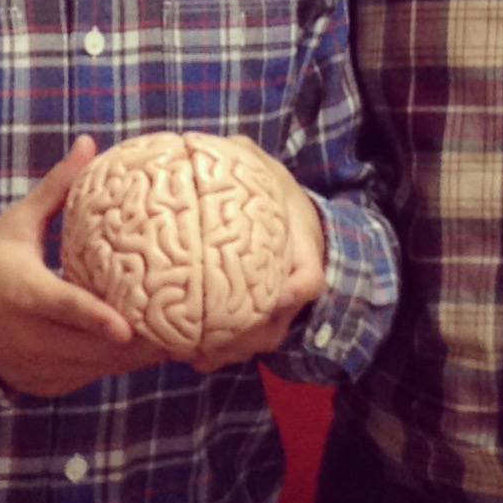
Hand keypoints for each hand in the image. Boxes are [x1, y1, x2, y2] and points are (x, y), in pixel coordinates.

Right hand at [0, 137, 169, 396]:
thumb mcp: (19, 223)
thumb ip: (58, 188)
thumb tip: (88, 143)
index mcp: (25, 292)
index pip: (63, 307)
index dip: (95, 319)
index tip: (126, 327)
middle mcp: (31, 336)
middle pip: (93, 347)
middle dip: (140, 342)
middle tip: (184, 327)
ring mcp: (38, 366)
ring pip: (98, 367)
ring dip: (135, 356)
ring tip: (177, 338)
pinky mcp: (46, 384)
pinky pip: (90, 377)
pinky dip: (113, 364)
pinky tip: (141, 348)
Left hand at [190, 147, 327, 372]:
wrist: (285, 209)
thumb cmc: (269, 188)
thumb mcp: (260, 166)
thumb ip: (239, 156)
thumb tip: (196, 144)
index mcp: (302, 247)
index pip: (308, 278)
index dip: (292, 293)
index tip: (267, 300)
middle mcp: (294, 282)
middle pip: (280, 324)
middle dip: (247, 339)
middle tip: (208, 344)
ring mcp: (281, 304)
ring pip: (263, 340)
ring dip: (232, 352)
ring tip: (194, 358)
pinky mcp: (263, 314)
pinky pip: (247, 340)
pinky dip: (223, 352)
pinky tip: (194, 358)